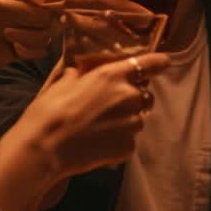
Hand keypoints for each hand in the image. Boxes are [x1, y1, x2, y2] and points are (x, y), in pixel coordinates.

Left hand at [0, 0, 67, 81]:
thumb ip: (31, 6)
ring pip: (50, 31)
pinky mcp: (30, 45)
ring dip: (29, 35)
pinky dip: (28, 49)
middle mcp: (33, 5)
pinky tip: (13, 48)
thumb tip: (52, 13)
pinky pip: (43, 48)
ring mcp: (32, 25)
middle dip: (39, 16)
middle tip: (22, 18)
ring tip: (7, 33)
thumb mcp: (2, 5)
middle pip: (56, 10)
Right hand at [12, 53, 169, 178]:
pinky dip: (118, 141)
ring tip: (99, 129)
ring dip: (124, 121)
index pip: (148, 63)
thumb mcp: (63, 82)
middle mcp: (129, 97)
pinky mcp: (129, 147)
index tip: (165, 62)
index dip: (158, 62)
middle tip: (109, 107)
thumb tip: (81, 74)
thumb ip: (81, 75)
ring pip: (136, 119)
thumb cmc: (50, 111)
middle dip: (131, 98)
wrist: (45, 147)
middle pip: (143, 94)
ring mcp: (132, 124)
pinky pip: (129, 140)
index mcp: (113, 75)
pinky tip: (98, 144)